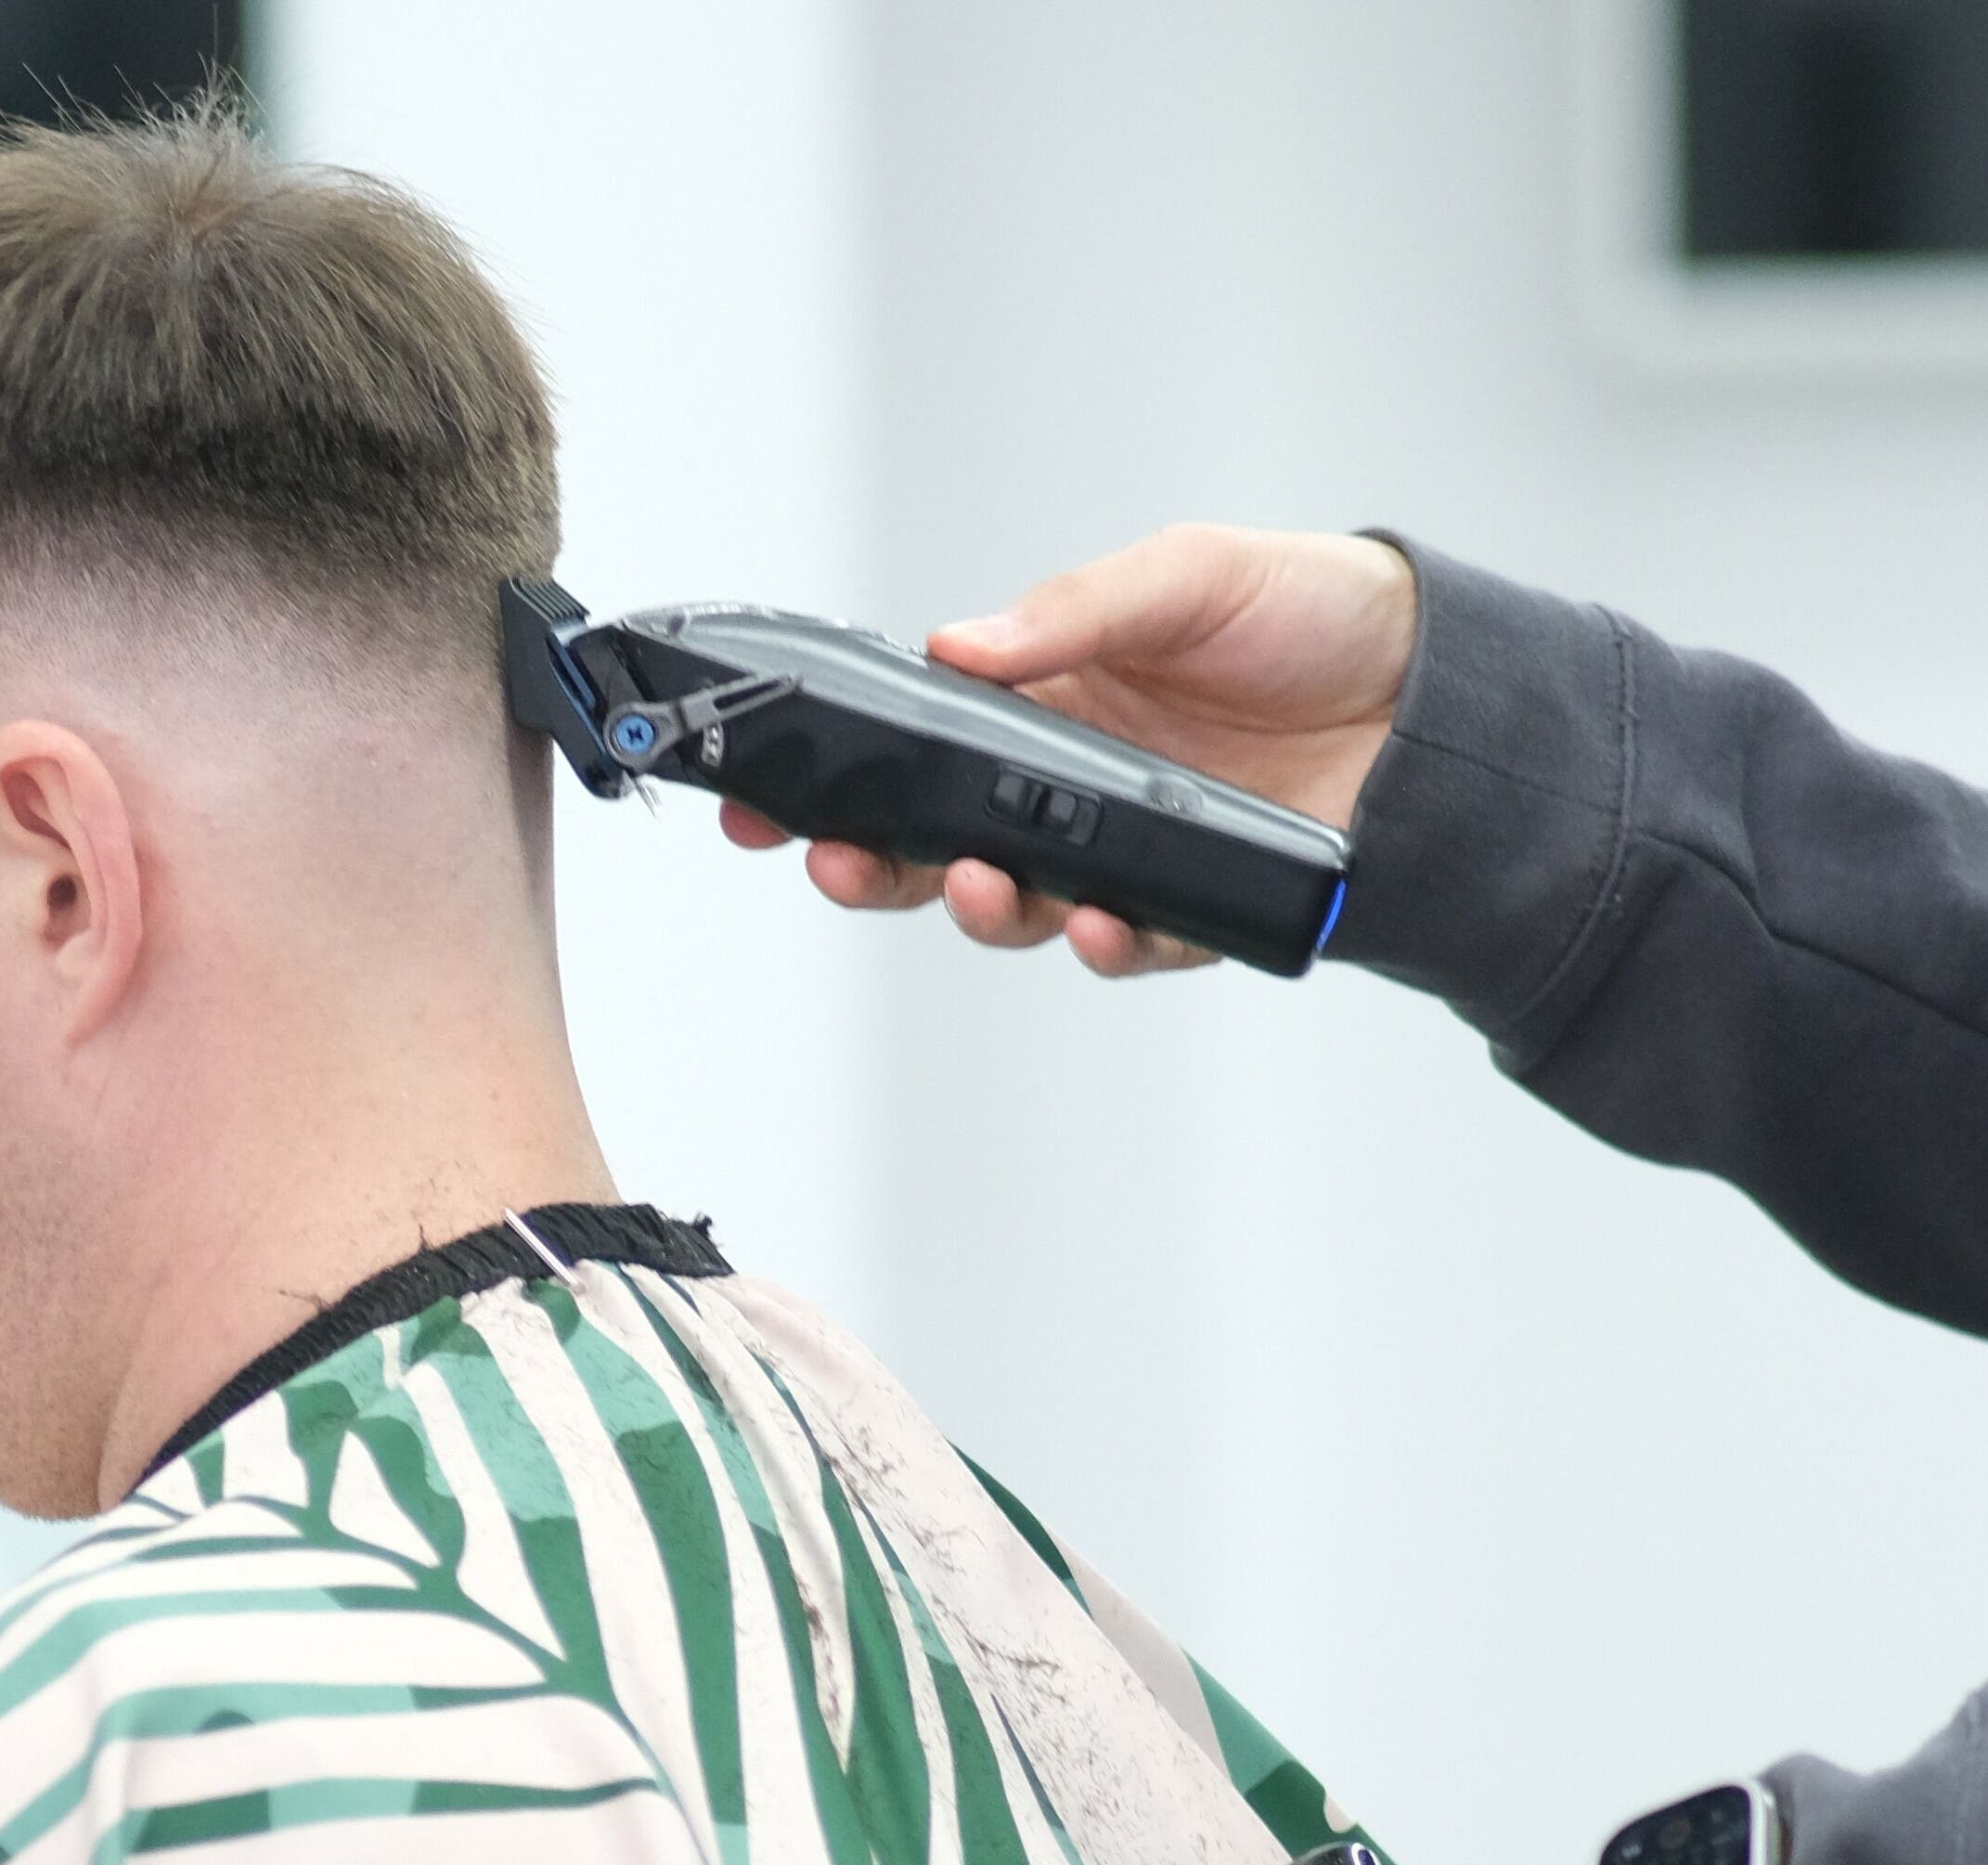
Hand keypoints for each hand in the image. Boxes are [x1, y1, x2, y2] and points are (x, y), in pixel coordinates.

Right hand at [717, 524, 1417, 977]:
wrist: (1442, 689)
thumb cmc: (1315, 614)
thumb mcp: (1187, 575)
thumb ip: (1071, 612)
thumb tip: (956, 644)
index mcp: (1042, 704)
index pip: (909, 753)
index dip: (833, 784)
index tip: (766, 806)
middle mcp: (1066, 790)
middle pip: (933, 850)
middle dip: (869, 866)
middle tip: (834, 861)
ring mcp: (1125, 855)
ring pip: (1017, 910)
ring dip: (982, 909)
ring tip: (982, 888)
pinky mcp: (1196, 908)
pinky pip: (1134, 945)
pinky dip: (1109, 944)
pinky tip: (1102, 925)